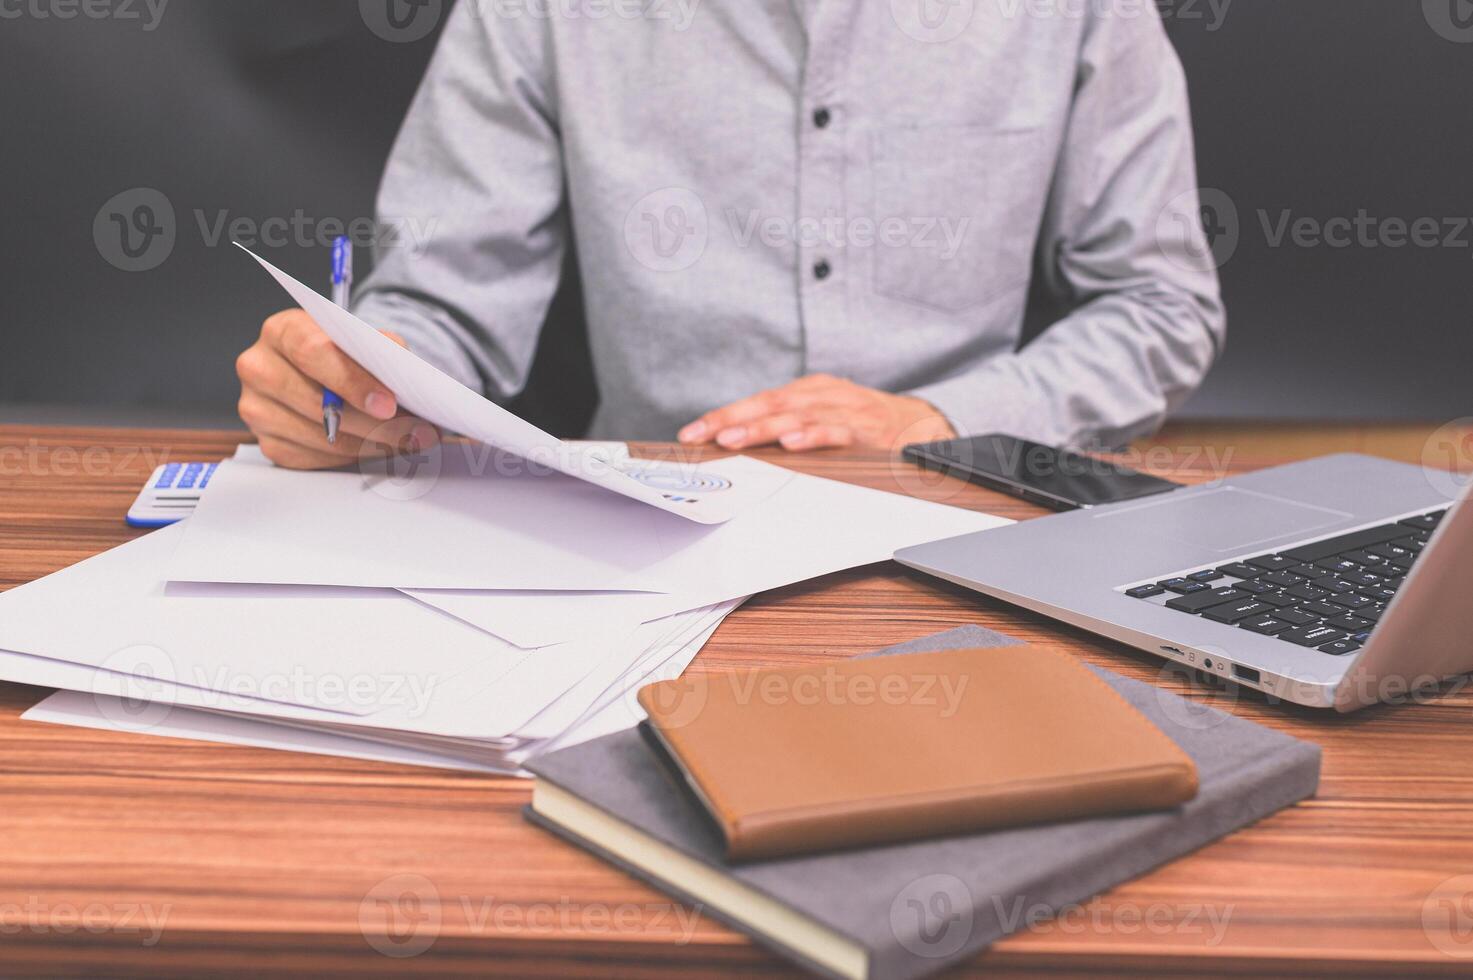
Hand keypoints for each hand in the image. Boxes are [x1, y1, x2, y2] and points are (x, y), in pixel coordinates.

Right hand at [235, 308, 437, 468]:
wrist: (318, 373)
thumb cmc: (340, 354)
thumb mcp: (360, 339)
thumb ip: (381, 349)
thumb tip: (406, 375)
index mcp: (282, 331)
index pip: (313, 352)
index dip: (353, 381)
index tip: (388, 404)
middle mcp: (259, 367)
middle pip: (317, 404)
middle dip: (375, 424)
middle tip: (416, 432)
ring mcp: (257, 408)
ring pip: (321, 438)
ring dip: (372, 444)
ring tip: (409, 441)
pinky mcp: (267, 442)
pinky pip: (316, 458)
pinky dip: (354, 456)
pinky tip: (379, 447)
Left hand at [677, 374, 956, 452]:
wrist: (923, 424)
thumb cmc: (865, 424)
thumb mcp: (824, 415)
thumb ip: (788, 426)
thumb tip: (737, 445)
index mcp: (809, 391)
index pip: (758, 401)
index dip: (724, 415)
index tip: (693, 433)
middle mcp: (823, 395)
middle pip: (770, 405)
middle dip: (733, 420)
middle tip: (704, 435)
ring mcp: (845, 411)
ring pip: (796, 417)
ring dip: (762, 429)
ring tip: (733, 440)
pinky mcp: (865, 431)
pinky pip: (836, 432)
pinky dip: (813, 436)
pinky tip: (791, 444)